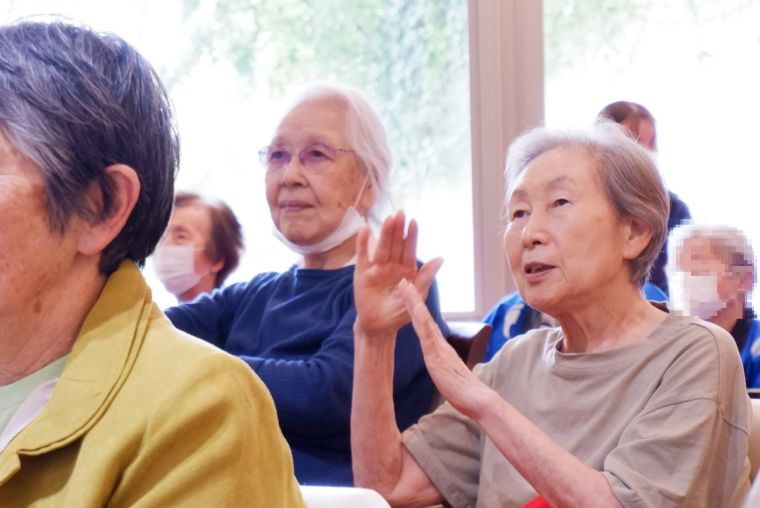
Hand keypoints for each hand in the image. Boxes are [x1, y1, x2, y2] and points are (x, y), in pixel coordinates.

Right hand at [353, 211, 441, 337]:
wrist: (380, 327)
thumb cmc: (399, 312)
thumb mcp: (416, 296)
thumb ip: (426, 277)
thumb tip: (440, 258)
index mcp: (406, 270)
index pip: (409, 250)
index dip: (411, 236)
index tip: (414, 222)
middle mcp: (391, 265)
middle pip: (395, 245)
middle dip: (398, 230)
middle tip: (401, 213)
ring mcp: (376, 268)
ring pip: (382, 247)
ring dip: (385, 233)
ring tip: (389, 219)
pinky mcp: (362, 273)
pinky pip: (363, 256)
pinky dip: (363, 243)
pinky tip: (365, 230)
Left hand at [397, 279, 487, 417]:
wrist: (476, 399)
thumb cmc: (464, 392)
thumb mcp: (448, 376)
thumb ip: (443, 368)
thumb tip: (440, 368)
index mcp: (441, 349)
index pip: (426, 325)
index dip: (417, 310)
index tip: (409, 296)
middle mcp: (440, 343)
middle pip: (423, 316)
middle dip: (412, 298)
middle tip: (403, 281)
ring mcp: (438, 346)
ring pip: (423, 318)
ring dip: (413, 300)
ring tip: (404, 284)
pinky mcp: (436, 353)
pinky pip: (426, 331)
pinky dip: (419, 317)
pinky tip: (413, 306)